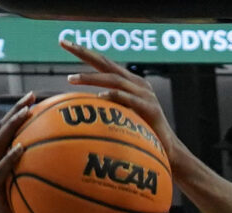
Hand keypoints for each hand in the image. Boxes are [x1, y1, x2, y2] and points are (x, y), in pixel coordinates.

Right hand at [0, 93, 45, 212]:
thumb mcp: (24, 188)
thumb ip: (34, 172)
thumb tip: (64, 161)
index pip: (4, 129)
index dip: (16, 111)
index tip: (33, 97)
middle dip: (15, 112)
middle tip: (31, 97)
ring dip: (12, 127)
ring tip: (26, 114)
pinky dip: (9, 158)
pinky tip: (21, 149)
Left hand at [63, 43, 200, 183]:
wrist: (168, 151)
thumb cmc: (142, 135)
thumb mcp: (122, 116)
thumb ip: (108, 107)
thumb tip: (84, 105)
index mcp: (130, 82)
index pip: (104, 63)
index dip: (84, 52)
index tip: (64, 42)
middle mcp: (137, 84)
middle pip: (106, 64)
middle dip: (84, 52)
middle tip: (64, 43)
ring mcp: (145, 95)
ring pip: (114, 80)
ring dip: (91, 78)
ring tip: (72, 79)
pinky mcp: (150, 109)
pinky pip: (129, 100)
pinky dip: (114, 96)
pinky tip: (100, 96)